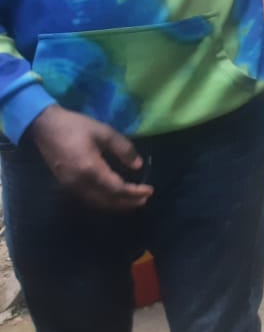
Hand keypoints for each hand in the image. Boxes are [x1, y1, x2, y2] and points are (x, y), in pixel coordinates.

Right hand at [27, 106, 153, 211]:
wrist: (45, 127)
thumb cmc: (76, 127)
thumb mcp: (104, 132)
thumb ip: (123, 149)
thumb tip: (138, 165)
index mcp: (90, 170)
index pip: (116, 189)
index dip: (134, 192)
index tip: (150, 191)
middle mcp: (79, 183)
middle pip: (106, 201)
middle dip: (127, 203)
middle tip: (144, 200)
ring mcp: (70, 186)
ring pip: (96, 203)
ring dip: (115, 205)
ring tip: (132, 201)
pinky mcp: (66, 184)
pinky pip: (88, 199)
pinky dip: (103, 201)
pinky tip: (113, 197)